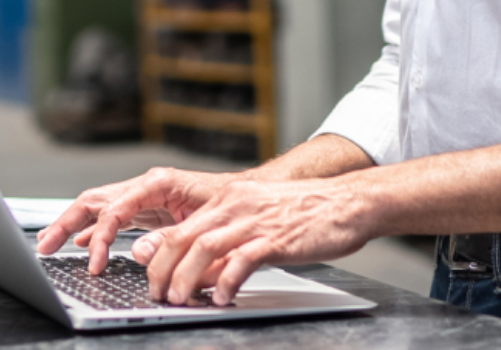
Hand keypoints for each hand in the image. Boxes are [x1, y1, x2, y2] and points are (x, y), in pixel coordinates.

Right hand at [34, 167, 236, 273]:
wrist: (249, 196)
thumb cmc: (230, 204)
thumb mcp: (203, 223)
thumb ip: (168, 238)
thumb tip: (136, 252)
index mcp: (158, 183)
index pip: (114, 209)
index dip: (99, 237)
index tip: (93, 263)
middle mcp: (146, 186)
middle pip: (94, 200)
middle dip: (65, 222)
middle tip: (44, 246)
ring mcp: (143, 196)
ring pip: (97, 206)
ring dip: (71, 223)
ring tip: (48, 242)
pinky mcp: (146, 208)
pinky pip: (111, 216)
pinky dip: (92, 228)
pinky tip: (80, 241)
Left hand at [130, 177, 371, 305]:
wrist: (348, 203)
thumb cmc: (306, 215)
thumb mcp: (258, 223)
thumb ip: (228, 246)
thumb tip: (201, 276)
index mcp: (228, 200)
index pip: (180, 228)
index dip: (159, 256)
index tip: (152, 280)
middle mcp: (236, 205)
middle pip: (184, 237)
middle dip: (164, 270)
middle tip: (159, 296)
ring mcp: (256, 220)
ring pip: (205, 247)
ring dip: (187, 277)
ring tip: (180, 300)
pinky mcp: (277, 237)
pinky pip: (243, 259)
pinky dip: (227, 280)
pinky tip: (222, 297)